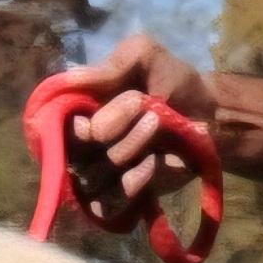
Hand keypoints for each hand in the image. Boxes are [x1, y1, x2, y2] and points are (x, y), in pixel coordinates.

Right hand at [62, 32, 214, 220]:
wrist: (208, 114)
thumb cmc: (171, 82)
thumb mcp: (142, 57)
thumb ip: (109, 67)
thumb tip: (69, 79)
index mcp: (79, 115)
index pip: (54, 132)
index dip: (75, 126)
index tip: (97, 112)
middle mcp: (82, 149)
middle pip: (74, 156)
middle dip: (110, 130)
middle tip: (142, 106)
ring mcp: (98, 178)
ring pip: (92, 179)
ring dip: (128, 150)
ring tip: (156, 126)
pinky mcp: (116, 202)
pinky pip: (107, 205)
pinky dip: (132, 183)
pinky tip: (152, 163)